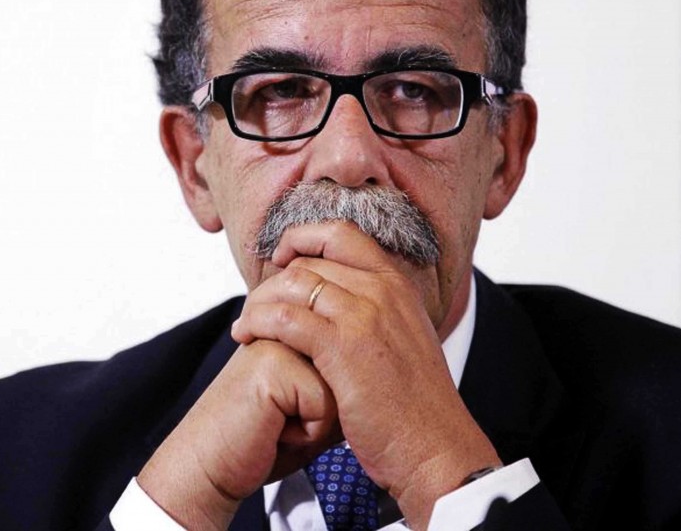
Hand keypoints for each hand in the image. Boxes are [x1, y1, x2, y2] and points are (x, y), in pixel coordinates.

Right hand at [137, 338, 341, 530]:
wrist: (210, 464)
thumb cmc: (261, 441)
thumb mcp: (311, 408)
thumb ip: (342, 383)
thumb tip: (376, 378)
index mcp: (295, 331)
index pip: (351, 359)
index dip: (333, 402)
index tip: (293, 413)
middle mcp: (287, 328)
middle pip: (352, 369)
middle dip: (329, 410)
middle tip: (284, 420)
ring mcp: (278, 340)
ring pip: (343, 385)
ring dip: (320, 420)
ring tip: (280, 423)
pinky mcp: (273, 363)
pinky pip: (325, 405)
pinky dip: (307, 431)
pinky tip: (273, 430)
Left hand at [232, 221, 500, 528]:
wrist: (436, 447)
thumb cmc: (415, 406)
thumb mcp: (403, 339)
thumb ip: (375, 311)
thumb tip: (336, 297)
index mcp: (397, 284)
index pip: (340, 234)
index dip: (302, 238)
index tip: (281, 259)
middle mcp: (382, 290)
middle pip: (308, 260)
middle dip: (272, 280)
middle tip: (255, 305)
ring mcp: (363, 315)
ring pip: (291, 283)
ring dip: (258, 301)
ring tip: (244, 323)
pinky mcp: (342, 346)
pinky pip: (283, 318)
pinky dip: (257, 323)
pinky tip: (246, 337)